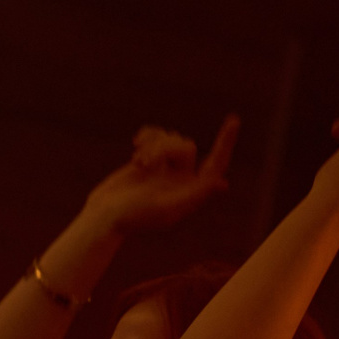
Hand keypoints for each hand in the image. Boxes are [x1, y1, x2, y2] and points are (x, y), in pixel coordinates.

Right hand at [84, 116, 239, 233]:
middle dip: (164, 149)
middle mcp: (182, 180)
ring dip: (153, 146)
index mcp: (191, 193)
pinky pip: (157, 135)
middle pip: (186, 147)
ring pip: (171, 139)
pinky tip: (135, 142)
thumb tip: (222, 183)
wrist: (104, 216)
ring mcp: (165, 169)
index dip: (225, 143)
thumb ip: (195, 195)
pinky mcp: (149, 159)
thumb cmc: (133, 217)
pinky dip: (148, 136)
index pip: (216, 165)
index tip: (234, 120)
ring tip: (137, 162)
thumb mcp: (166, 208)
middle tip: (142, 164)